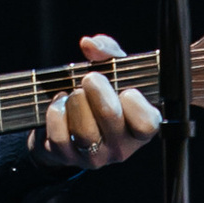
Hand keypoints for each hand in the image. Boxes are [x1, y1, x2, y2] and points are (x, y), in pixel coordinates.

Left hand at [42, 34, 161, 170]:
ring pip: (84, 131)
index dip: (136, 105)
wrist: (66, 125)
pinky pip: (60, 137)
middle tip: (90, 79)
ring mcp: (95, 157)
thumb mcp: (110, 72)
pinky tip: (60, 104)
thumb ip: (107, 52)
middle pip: (110, 118)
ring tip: (73, 93)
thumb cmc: (97, 96)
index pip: (148, 124)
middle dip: (97, 90)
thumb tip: (91, 44)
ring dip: (75, 103)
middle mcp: (121, 147)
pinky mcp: (68, 158)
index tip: (126, 90)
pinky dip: (56, 114)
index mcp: (139, 127)